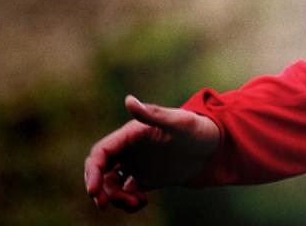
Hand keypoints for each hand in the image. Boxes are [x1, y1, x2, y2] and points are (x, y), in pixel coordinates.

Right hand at [84, 94, 220, 211]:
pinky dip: (127, 202)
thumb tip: (129, 100)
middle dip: (98, 189)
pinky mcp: (144, 178)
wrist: (213, 145)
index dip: (93, 171)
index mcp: (130, 135)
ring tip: (135, 202)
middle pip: (100, 171)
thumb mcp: (178, 121)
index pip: (100, 153)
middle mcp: (128, 150)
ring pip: (111, 185)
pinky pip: (126, 193)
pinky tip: (141, 203)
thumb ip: (153, 114)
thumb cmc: (197, 128)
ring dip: (115, 198)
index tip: (94, 191)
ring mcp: (135, 164)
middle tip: (105, 204)